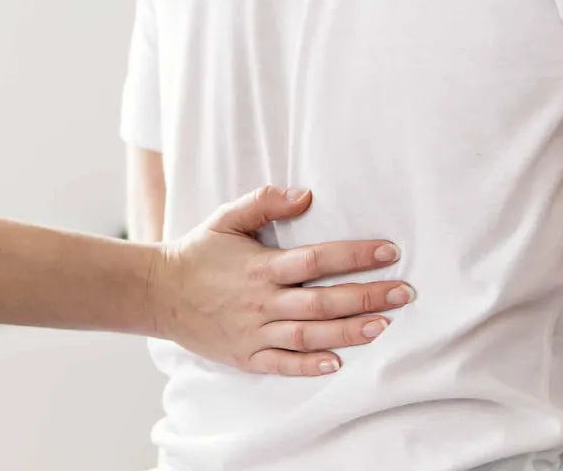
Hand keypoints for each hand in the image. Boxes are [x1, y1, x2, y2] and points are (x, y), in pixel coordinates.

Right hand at [149, 186, 414, 376]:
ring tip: (382, 326)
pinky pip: (282, 365)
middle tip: (404, 293)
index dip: (356, 255)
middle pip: (322, 301)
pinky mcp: (246, 356)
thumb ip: (265, 201)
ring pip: (308, 336)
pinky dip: (309, 367)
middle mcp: (262, 301)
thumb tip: (306, 194)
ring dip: (348, 332)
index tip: (390, 251)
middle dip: (367, 297)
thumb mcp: (226, 218)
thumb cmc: (198, 253)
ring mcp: (254, 332)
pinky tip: (337, 363)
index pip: (317, 259)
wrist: (158, 292)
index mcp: (261, 266)